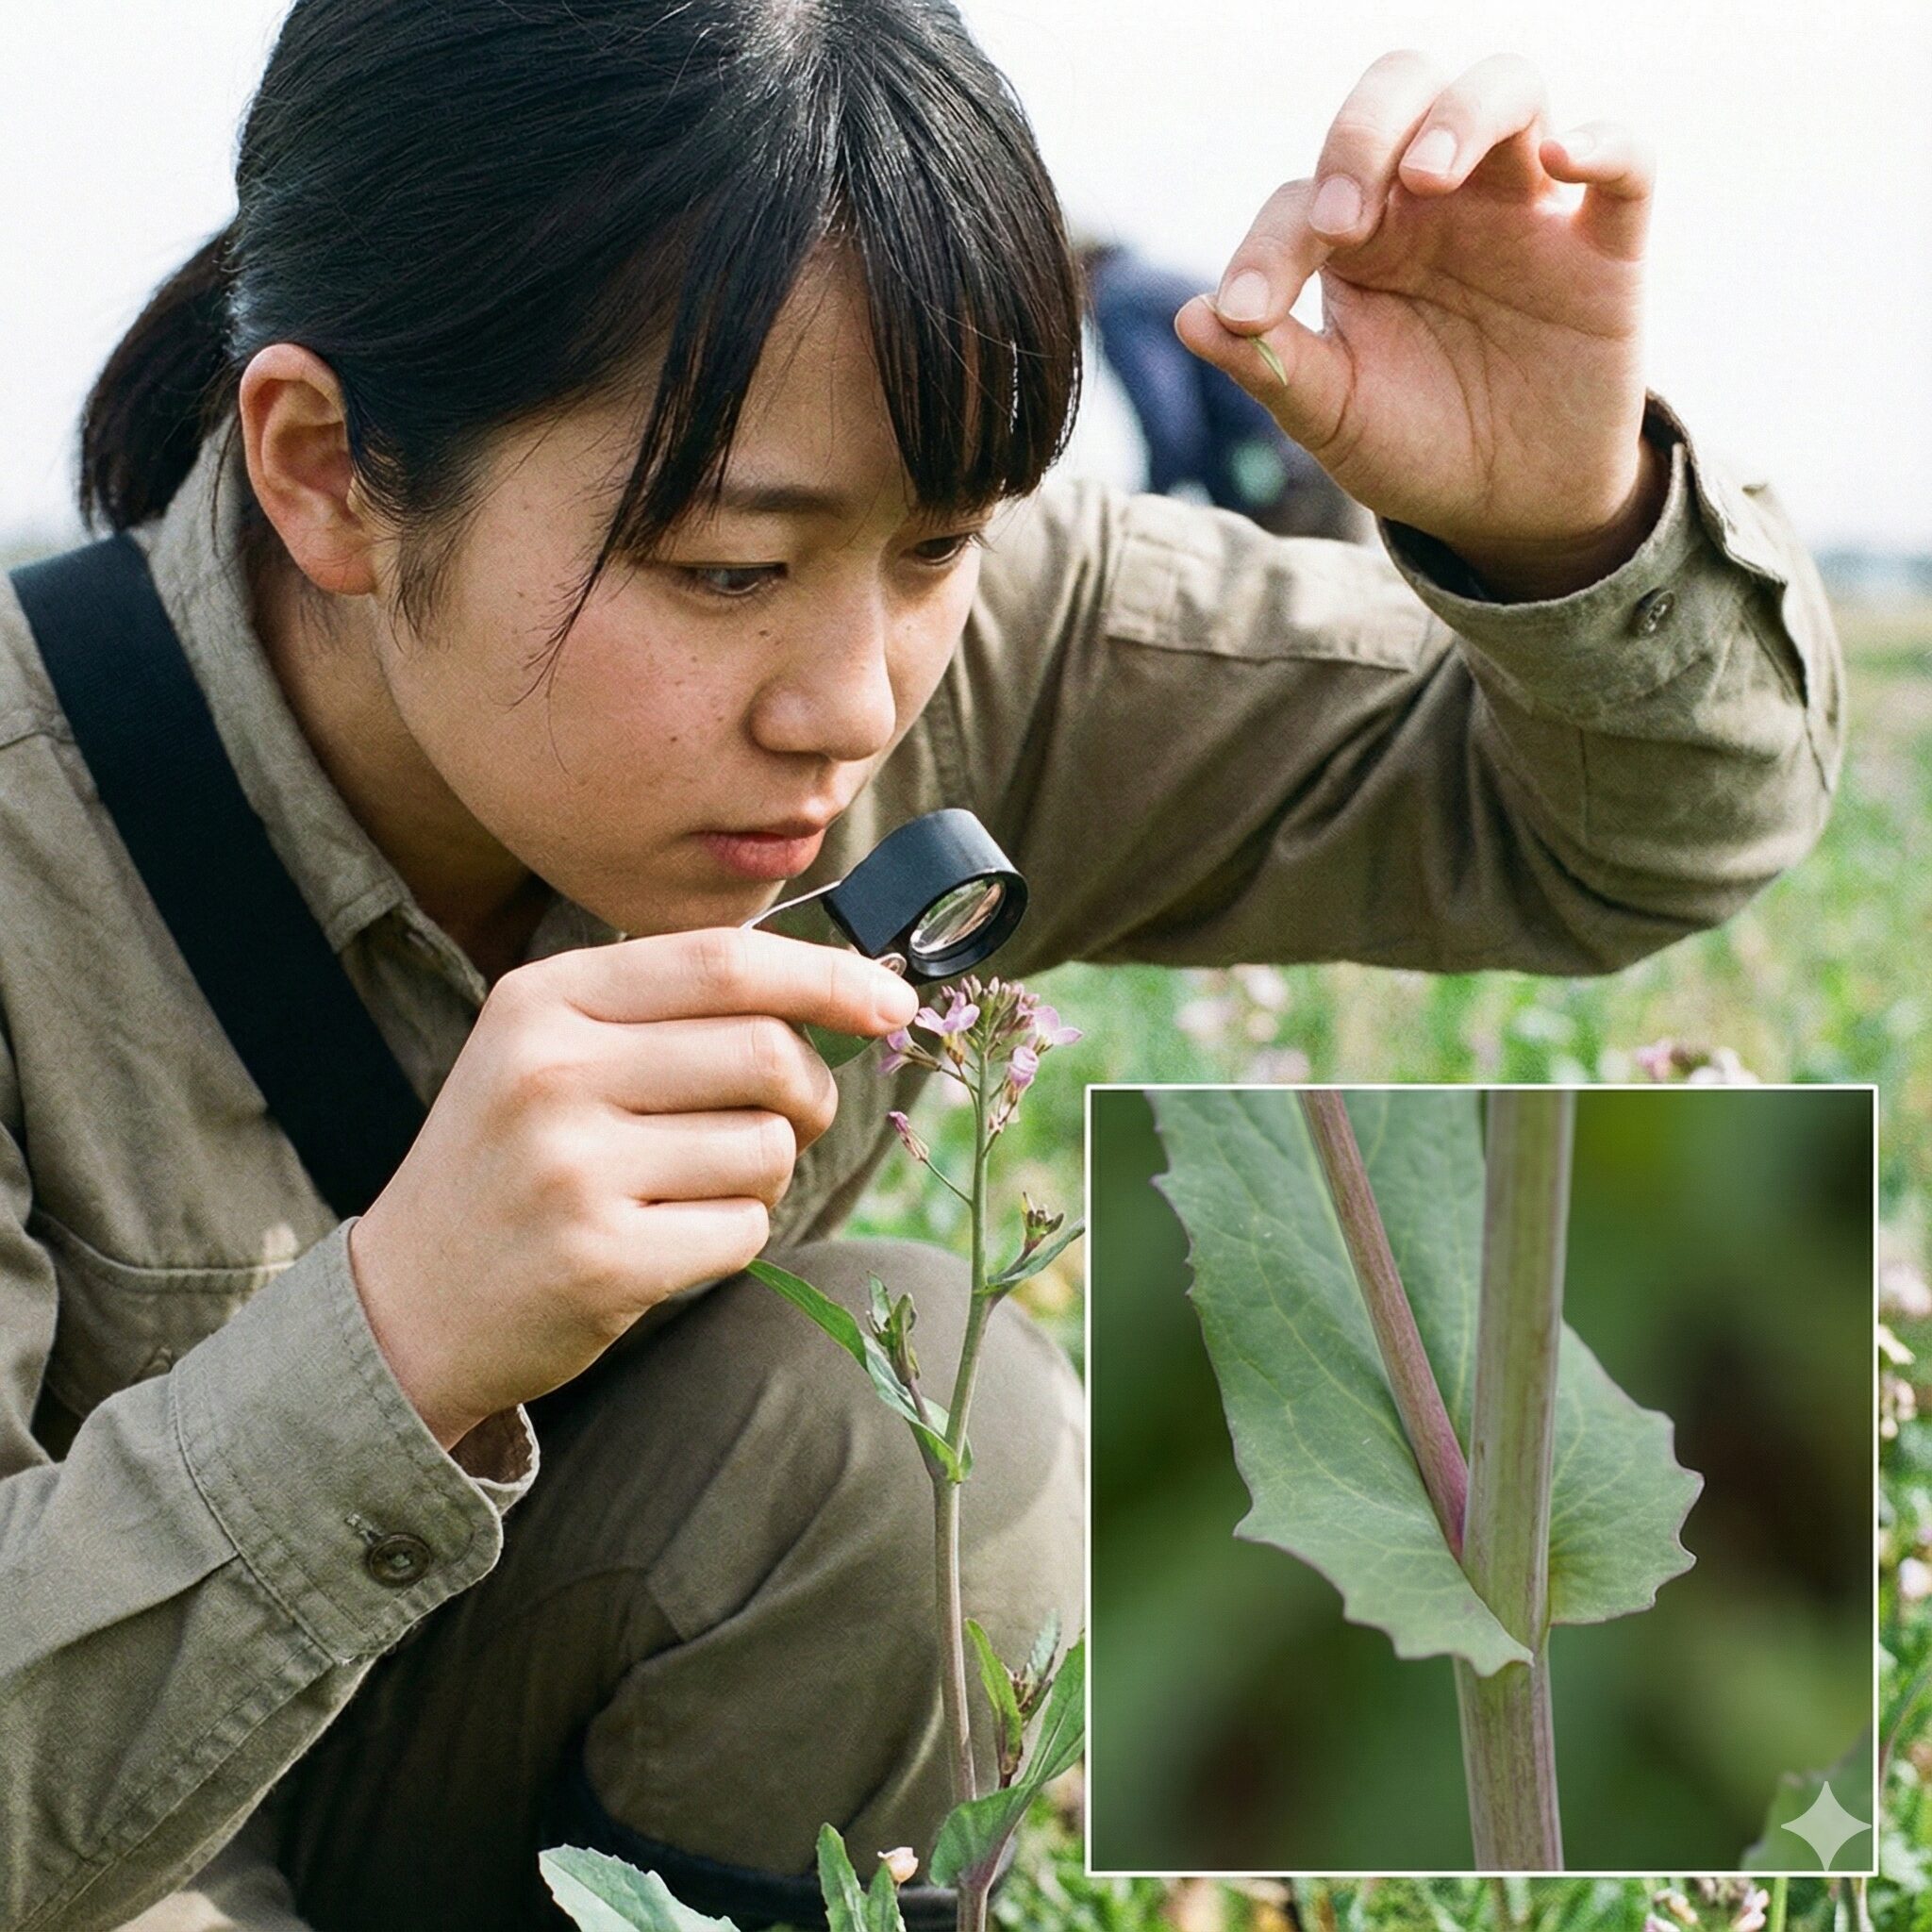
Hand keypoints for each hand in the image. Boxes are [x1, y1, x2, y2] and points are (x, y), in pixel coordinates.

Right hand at [346, 928, 918, 1447]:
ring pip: (767, 1147)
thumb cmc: (515, 1164)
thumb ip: (675, 1013)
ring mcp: (571, 1168)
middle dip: (810, 1091)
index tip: (891, 1001)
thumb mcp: (554, 1053)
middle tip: (795, 1121)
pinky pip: (744, 1229)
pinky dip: (735, 1236)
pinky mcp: (600, 1259)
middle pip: (764, 1052)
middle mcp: (550, 1072)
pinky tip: (668, 1241)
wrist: (406, 1304)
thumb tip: (851, 991)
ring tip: (695, 1189)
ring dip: (765, 1174)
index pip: (722, 962)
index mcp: (543, 1000)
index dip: (827, 975)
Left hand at [1176, 52, 1664, 598]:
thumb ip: (1269, 368)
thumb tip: (1188, 316)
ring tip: (1425, 177)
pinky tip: (1565, 159)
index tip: (1246, 313)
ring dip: (1461, 115)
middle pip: (1403, 93)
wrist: (1506, 508)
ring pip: (1507, 91)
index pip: (1306, 197)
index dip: (1270, 245)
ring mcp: (1524, 212)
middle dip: (1362, 132)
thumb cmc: (1412, 447)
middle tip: (1342, 217)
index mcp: (1360, 237)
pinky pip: (1625, 165)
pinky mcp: (1603, 249)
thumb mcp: (1333, 417)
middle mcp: (1438, 203)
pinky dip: (1603, 143)